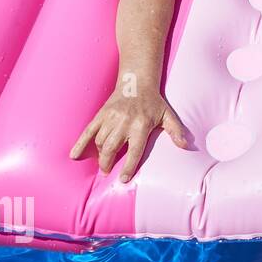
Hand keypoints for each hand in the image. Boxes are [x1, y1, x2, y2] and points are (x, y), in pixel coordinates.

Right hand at [70, 86, 188, 182]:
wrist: (137, 82)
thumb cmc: (154, 103)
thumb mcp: (168, 115)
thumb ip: (176, 131)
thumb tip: (186, 145)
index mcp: (141, 125)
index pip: (134, 150)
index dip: (128, 166)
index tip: (122, 179)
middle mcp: (124, 122)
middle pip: (112, 148)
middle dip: (107, 163)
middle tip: (106, 172)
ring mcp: (111, 118)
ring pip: (100, 141)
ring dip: (99, 155)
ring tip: (102, 164)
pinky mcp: (101, 114)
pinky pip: (87, 130)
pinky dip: (80, 143)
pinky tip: (74, 155)